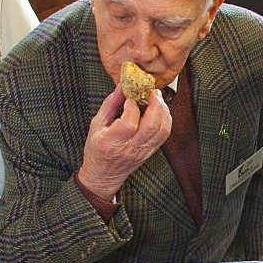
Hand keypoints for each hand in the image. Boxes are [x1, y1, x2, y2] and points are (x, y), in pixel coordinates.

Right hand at [78, 85, 170, 200]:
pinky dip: (166, 120)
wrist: (104, 175)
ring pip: (161, 131)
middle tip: (153, 92)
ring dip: (164, 111)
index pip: (129, 124)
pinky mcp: (150, 152)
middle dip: (155, 104)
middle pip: (151, 126)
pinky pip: (164, 136)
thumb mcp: (96, 124)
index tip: (130, 97)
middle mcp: (130, 148)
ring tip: (158, 99)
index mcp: (112, 141)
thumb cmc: (97, 150)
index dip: (132, 107)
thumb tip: (122, 87)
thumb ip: (110, 104)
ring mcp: (142, 151)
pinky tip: (161, 111)